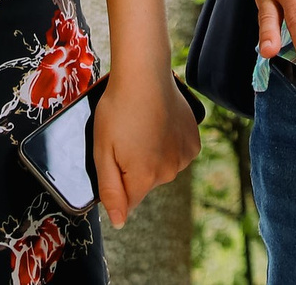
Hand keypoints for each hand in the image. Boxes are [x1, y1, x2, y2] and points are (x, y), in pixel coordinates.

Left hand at [89, 66, 200, 228]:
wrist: (145, 74)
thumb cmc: (118, 108)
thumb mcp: (102, 150)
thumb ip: (110, 190)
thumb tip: (119, 221)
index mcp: (144, 178)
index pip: (128, 201)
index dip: (116, 181)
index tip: (114, 154)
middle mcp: (168, 173)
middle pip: (145, 183)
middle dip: (133, 166)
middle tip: (125, 135)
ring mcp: (184, 158)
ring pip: (162, 168)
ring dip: (152, 154)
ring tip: (142, 126)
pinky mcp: (193, 143)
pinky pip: (177, 154)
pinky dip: (168, 144)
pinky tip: (159, 123)